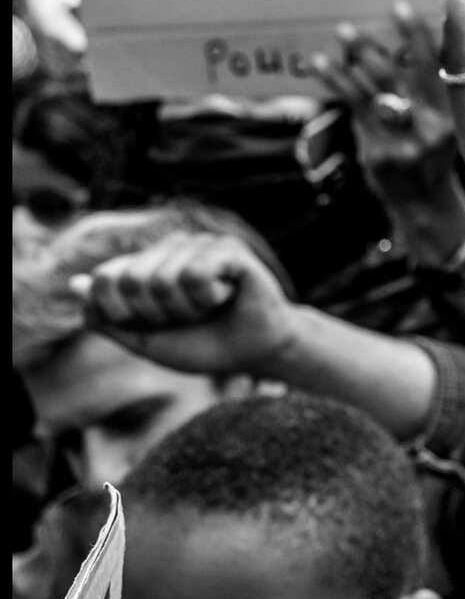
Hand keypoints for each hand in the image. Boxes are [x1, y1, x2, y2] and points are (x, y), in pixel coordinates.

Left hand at [75, 233, 299, 378]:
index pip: (104, 279)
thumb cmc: (204, 345)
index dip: (121, 313)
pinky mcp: (228, 250)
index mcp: (146, 265)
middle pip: (132, 281)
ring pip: (164, 280)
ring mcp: (198, 245)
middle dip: (158, 315)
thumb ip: (107, 318)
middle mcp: (169, 247)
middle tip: (187, 319)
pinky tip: (225, 296)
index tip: (152, 326)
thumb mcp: (145, 341)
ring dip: (187, 310)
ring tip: (209, 309)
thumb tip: (75, 284)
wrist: (255, 353)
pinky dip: (207, 298)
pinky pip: (195, 274)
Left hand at [315, 2, 461, 212]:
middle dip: (374, 48)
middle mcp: (432, 128)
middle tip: (351, 27)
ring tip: (341, 34)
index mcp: (456, 115)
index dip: (419, 35)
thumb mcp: (450, 121)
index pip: (438, 66)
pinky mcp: (378, 154)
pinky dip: (337, 82)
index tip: (400, 7)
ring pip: (373, 90)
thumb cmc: (436, 154)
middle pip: (399, 77)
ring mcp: (403, 143)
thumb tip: (415, 36)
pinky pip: (355, 109)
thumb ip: (435, 86)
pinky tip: (320, 63)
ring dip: (354, 59)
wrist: (427, 205)